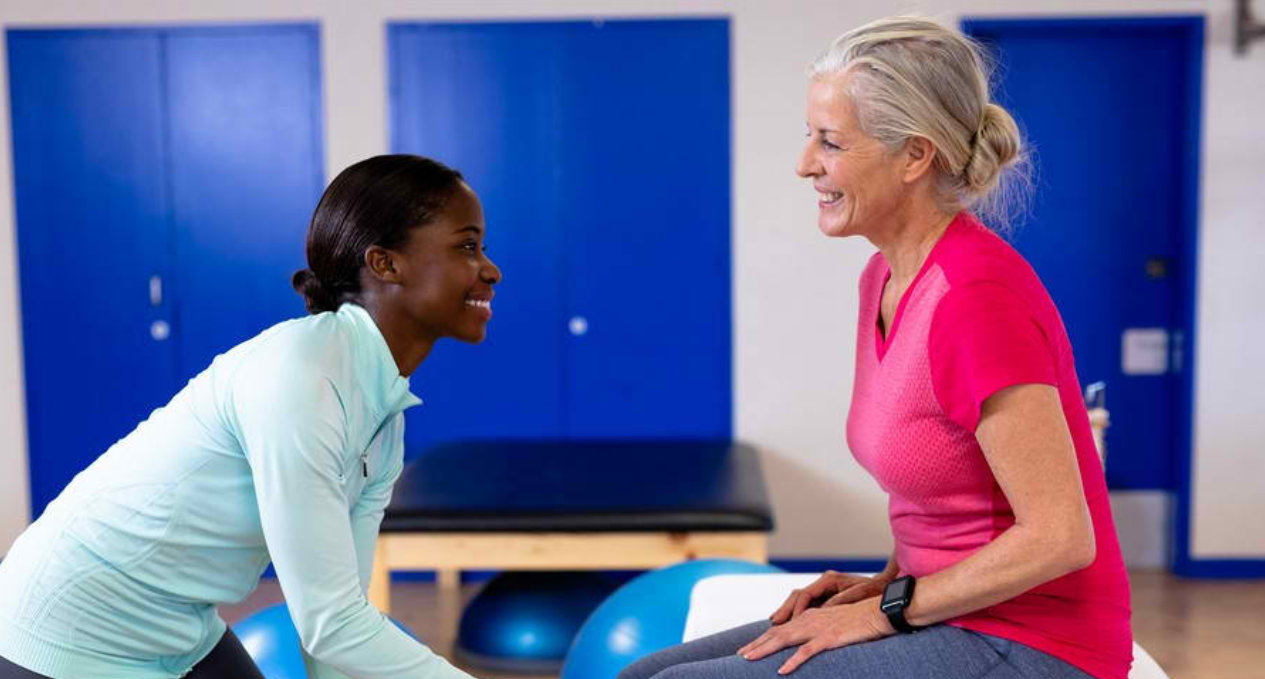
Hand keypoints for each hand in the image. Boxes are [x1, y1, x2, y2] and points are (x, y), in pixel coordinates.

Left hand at [739, 598, 892, 674]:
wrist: (878, 612)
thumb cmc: (859, 620)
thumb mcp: (834, 624)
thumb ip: (818, 630)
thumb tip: (807, 643)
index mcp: (809, 617)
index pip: (780, 628)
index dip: (762, 639)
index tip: (748, 648)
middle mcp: (809, 620)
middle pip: (777, 633)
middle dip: (756, 644)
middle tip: (739, 655)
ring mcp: (818, 629)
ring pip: (785, 639)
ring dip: (765, 649)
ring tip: (749, 659)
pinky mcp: (829, 638)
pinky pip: (807, 651)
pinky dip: (793, 661)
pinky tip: (781, 671)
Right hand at [768, 571, 891, 623]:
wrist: (883, 588)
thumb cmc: (873, 591)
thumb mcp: (858, 594)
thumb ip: (840, 601)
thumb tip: (823, 609)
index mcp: (829, 579)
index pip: (806, 594)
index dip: (797, 609)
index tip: (791, 622)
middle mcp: (823, 582)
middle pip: (797, 595)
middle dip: (785, 609)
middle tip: (774, 621)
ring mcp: (823, 589)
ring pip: (799, 600)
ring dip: (787, 611)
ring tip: (775, 622)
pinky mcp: (825, 597)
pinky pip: (806, 605)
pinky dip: (796, 613)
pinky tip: (788, 621)